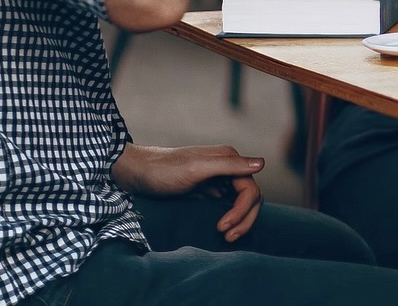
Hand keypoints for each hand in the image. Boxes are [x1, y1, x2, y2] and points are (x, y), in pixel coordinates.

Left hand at [111, 143, 263, 242]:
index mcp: (229, 159)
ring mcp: (218, 179)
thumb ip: (228, 165)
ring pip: (241, 202)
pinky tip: (221, 227)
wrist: (135, 173)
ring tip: (226, 236)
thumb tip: (262, 163)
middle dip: (244, 219)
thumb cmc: (162, 170)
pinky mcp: (208, 189)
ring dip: (240, 220)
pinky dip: (230, 217)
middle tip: (227, 237)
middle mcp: (227, 167)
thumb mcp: (195, 168)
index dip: (242, 211)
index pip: (251, 190)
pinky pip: (228, 204)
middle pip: (251, 197)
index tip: (222, 227)